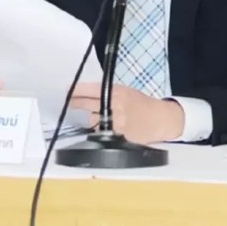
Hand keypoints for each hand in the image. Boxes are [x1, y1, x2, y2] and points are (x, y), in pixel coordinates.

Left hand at [69, 83, 184, 143]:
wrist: (159, 119)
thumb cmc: (141, 104)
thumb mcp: (125, 91)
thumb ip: (106, 92)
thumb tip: (85, 93)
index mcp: (116, 92)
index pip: (90, 90)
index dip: (76, 90)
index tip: (68, 91)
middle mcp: (113, 106)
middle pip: (87, 104)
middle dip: (76, 103)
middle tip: (70, 102)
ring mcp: (114, 122)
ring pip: (92, 120)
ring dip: (92, 119)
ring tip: (99, 117)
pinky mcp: (117, 136)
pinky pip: (100, 133)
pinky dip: (100, 130)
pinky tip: (106, 127)